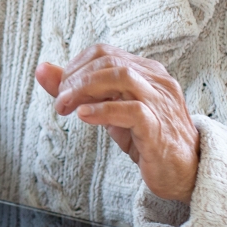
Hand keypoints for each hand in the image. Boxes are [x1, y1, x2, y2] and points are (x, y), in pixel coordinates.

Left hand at [35, 43, 198, 202]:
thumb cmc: (146, 139)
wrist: (183, 173)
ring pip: (120, 76)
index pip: (104, 53)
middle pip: (108, 61)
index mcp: (146, 72)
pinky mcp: (159, 128)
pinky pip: (132, 110)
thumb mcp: (109, 110)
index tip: (60, 89)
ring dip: (84, 89)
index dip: (75, 67)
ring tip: (66, 107)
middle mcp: (156, 81)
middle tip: (60, 102)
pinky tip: (84, 116)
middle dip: (75, 78)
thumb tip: (42, 70)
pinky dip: (102, 110)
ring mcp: (160, 103)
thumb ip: (79, 90)